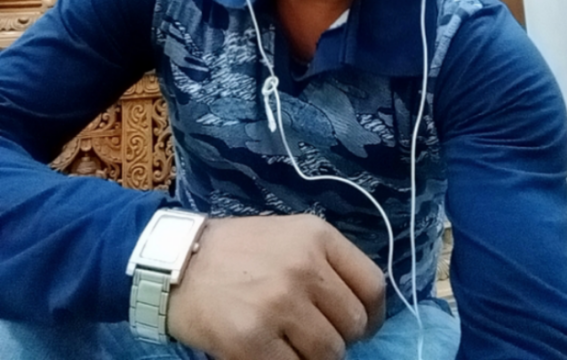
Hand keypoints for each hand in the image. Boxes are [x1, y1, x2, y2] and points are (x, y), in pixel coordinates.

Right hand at [167, 214, 385, 359]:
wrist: (176, 263)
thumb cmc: (238, 250)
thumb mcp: (289, 235)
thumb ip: (326, 264)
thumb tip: (361, 311)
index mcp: (317, 235)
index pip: (373, 285)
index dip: (373, 314)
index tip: (362, 326)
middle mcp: (304, 266)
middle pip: (354, 325)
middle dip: (339, 337)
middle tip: (312, 334)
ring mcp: (279, 303)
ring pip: (330, 354)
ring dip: (313, 357)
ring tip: (289, 343)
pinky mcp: (252, 340)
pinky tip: (269, 353)